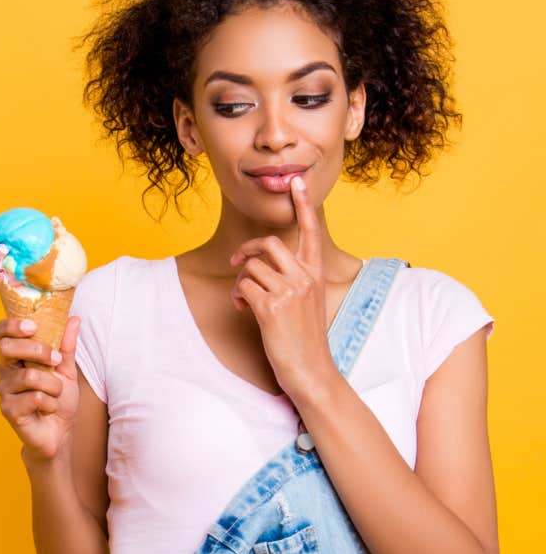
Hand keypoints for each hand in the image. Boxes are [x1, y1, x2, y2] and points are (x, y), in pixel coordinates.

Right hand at [0, 317, 80, 460]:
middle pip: (7, 348)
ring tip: (55, 393)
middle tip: (56, 360)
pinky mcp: (8, 410)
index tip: (33, 327)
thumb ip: (66, 345)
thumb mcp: (67, 369)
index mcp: (14, 356)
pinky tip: (48, 408)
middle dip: (38, 351)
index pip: (0, 333)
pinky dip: (50, 402)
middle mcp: (4, 370)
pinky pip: (34, 397)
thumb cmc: (58, 398)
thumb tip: (73, 319)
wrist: (60, 433)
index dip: (11, 325)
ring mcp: (4, 391)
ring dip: (52, 385)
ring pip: (28, 376)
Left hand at [229, 176, 335, 394]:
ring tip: (243, 300)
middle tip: (237, 261)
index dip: (302, 204)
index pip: (310, 231)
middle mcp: (306, 277)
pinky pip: (242, 286)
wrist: (311, 372)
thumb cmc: (303, 339)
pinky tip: (242, 310)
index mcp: (316, 273)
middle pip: (268, 243)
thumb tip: (259, 265)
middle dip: (246, 250)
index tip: (297, 180)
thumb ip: (291, 279)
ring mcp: (290, 291)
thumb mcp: (304, 302)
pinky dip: (236, 297)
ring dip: (239, 282)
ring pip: (251, 266)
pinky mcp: (272, 306)